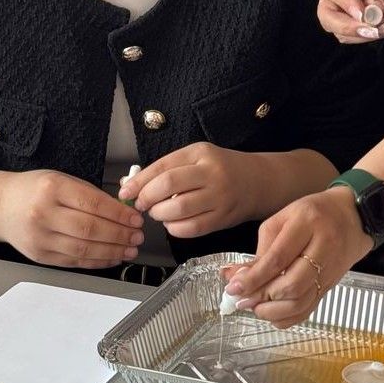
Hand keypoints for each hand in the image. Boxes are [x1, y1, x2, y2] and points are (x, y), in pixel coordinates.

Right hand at [0, 170, 143, 268]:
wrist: (0, 207)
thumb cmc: (33, 190)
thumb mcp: (60, 179)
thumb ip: (89, 194)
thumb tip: (122, 210)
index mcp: (52, 188)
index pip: (93, 204)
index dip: (118, 214)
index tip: (136, 219)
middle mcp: (44, 214)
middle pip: (89, 229)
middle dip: (119, 235)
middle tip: (137, 236)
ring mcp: (40, 238)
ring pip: (83, 249)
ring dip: (112, 252)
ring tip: (129, 249)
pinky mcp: (40, 256)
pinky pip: (73, 261)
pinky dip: (96, 262)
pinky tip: (111, 258)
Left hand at [119, 144, 260, 237]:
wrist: (258, 181)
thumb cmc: (222, 168)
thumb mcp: (197, 157)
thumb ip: (168, 168)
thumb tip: (133, 183)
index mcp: (201, 153)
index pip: (163, 166)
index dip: (139, 181)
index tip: (125, 191)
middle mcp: (211, 173)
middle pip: (168, 186)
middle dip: (147, 198)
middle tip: (142, 204)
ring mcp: (219, 196)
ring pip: (178, 210)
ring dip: (160, 215)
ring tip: (159, 213)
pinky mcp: (222, 218)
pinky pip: (191, 228)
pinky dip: (175, 228)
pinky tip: (173, 223)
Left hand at [221, 187, 372, 327]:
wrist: (354, 216)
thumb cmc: (314, 213)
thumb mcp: (284, 219)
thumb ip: (261, 249)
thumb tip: (235, 276)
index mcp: (307, 223)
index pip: (278, 258)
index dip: (254, 277)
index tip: (234, 288)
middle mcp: (323, 247)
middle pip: (291, 284)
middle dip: (261, 297)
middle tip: (242, 300)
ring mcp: (330, 269)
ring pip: (301, 301)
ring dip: (272, 311)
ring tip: (255, 307)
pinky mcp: (332, 285)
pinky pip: (309, 309)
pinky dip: (287, 318)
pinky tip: (273, 313)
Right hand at [317, 0, 383, 43]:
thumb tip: (372, 16)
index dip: (348, 5)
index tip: (365, 14)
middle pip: (327, 17)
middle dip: (349, 27)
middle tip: (371, 29)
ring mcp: (339, 12)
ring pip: (340, 32)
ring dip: (363, 34)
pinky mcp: (349, 26)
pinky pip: (353, 38)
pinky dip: (369, 36)